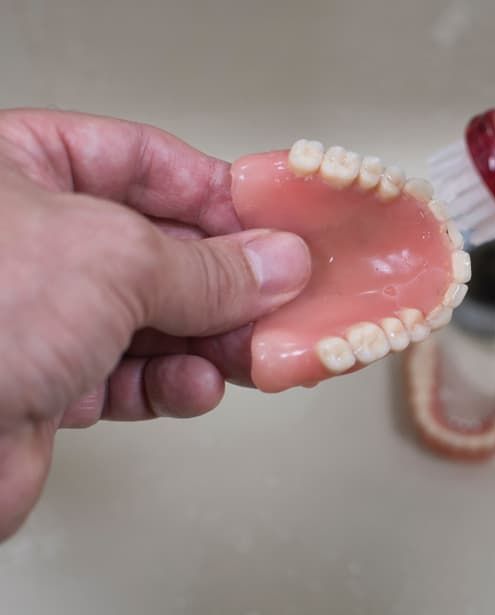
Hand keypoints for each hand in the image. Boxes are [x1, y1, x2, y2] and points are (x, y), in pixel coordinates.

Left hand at [0, 109, 310, 540]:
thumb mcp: (112, 262)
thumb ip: (206, 267)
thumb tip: (274, 264)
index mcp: (18, 169)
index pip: (144, 161)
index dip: (218, 195)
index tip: (278, 228)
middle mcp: (28, 239)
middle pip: (159, 248)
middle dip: (226, 283)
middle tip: (282, 300)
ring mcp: (37, 313)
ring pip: (154, 318)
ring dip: (210, 341)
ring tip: (251, 352)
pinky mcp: (46, 383)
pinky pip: (132, 375)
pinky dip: (171, 385)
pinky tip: (193, 387)